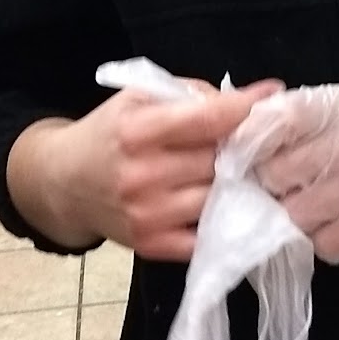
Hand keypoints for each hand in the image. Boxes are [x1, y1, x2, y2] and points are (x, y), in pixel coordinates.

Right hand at [24, 78, 280, 260]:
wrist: (64, 183)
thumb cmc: (108, 133)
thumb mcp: (138, 97)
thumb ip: (188, 94)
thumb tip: (240, 100)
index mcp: (137, 131)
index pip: (205, 119)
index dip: (245, 107)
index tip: (274, 95)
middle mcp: (142, 175)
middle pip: (219, 160)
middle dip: (244, 146)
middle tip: (263, 137)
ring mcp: (147, 215)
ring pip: (220, 197)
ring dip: (239, 183)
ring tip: (249, 169)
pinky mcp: (152, 245)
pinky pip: (206, 235)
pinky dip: (225, 219)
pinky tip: (233, 202)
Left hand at [231, 84, 338, 284]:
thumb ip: (307, 118)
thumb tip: (247, 136)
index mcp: (338, 108)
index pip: (272, 123)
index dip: (247, 143)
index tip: (238, 159)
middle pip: (273, 177)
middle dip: (269, 187)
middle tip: (277, 190)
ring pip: (294, 218)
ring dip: (294, 219)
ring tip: (309, 210)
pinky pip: (325, 245)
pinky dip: (324, 241)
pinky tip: (337, 226)